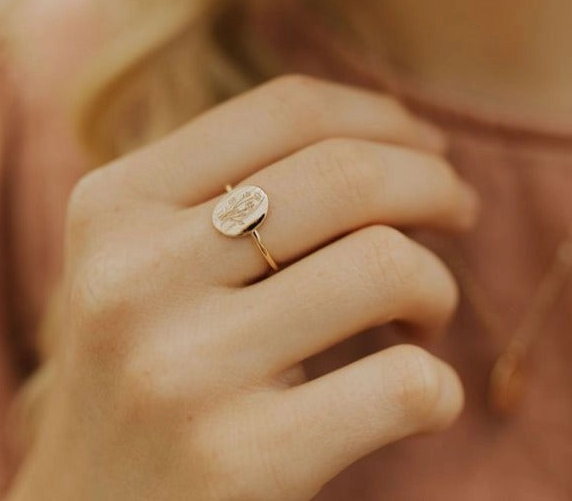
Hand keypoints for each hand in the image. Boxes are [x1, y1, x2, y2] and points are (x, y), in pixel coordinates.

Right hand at [8, 75, 478, 500]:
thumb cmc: (144, 365)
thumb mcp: (149, 257)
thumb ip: (236, 188)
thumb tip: (392, 140)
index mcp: (113, 205)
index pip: (286, 109)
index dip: (381, 116)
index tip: (427, 146)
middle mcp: (133, 276)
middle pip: (345, 175)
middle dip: (434, 184)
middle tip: (458, 212)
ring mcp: (181, 371)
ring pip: (385, 264)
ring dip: (438, 285)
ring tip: (423, 314)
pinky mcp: (238, 463)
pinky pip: (403, 385)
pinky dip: (439, 385)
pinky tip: (419, 393)